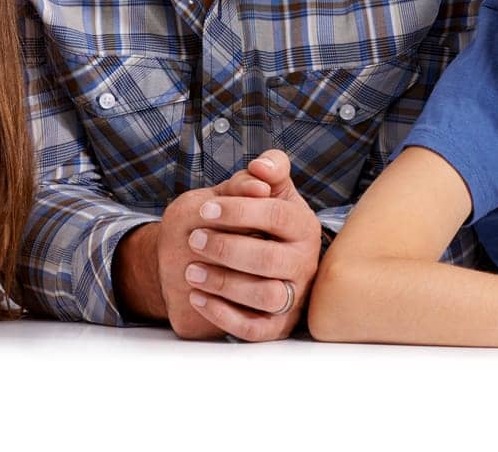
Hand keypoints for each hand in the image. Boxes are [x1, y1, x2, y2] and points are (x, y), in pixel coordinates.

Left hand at [183, 150, 322, 341]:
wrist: (239, 257)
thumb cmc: (252, 219)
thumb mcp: (260, 190)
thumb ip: (266, 172)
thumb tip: (261, 167)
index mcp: (303, 225)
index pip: (277, 215)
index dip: (239, 211)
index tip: (204, 209)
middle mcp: (304, 262)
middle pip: (270, 258)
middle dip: (226, 248)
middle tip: (194, 240)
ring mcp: (293, 296)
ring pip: (266, 296)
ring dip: (225, 283)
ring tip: (192, 271)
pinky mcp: (276, 325)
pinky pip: (255, 329)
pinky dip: (224, 316)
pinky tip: (198, 297)